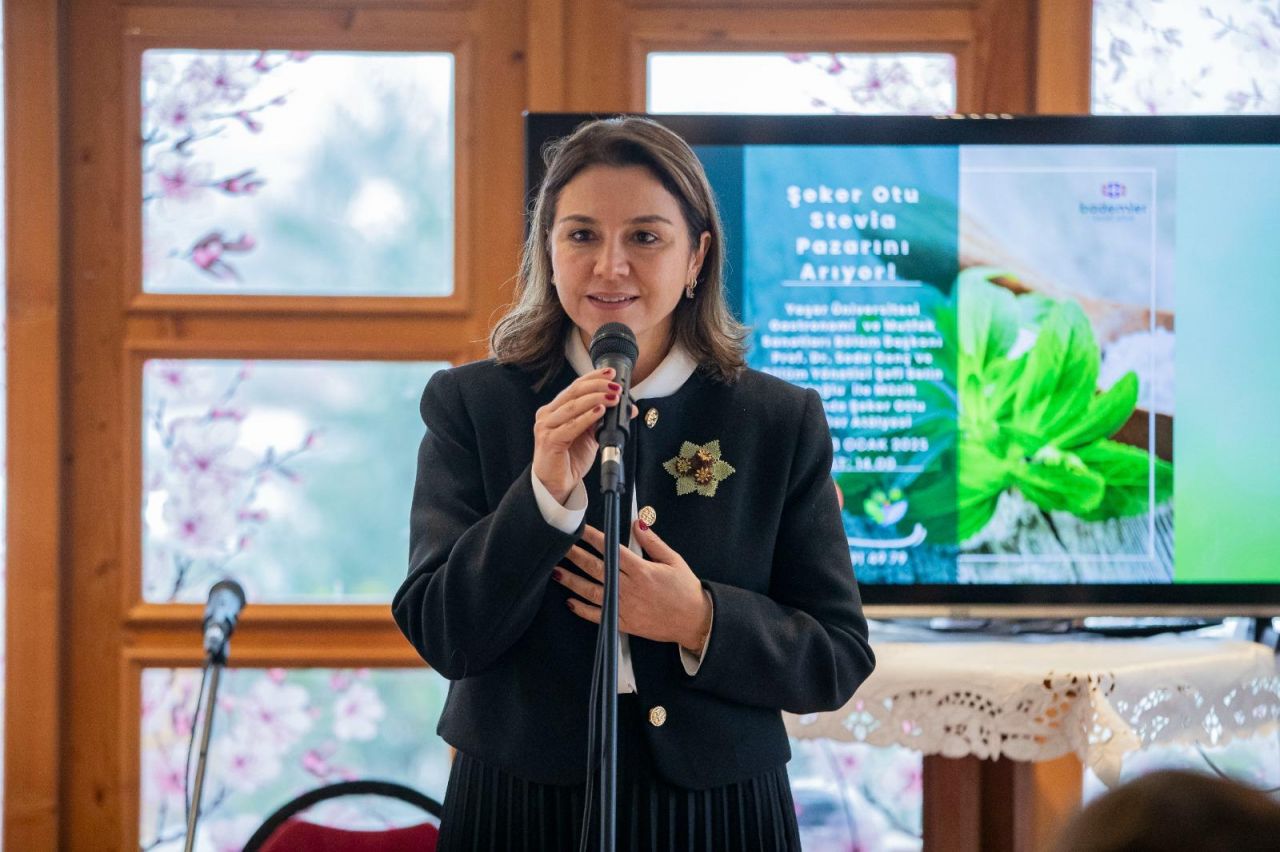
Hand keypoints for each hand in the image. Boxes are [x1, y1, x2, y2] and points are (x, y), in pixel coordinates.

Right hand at [532, 367, 623, 503]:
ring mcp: (546, 427)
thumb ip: (604, 420)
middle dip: (597, 386)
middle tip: (615, 386)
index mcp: (555, 409)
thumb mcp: (590, 435)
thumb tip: (628, 408)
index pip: (574, 387)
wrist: (556, 484)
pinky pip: (570, 426)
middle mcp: (547, 415)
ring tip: (613, 397)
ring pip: (572, 406)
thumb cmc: (569, 459)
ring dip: (595, 399)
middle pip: (573, 393)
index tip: (610, 373)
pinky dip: (587, 417)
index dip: (592, 378)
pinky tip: (600, 411)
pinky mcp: (549, 440)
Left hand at [555, 521, 712, 651]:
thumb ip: (652, 542)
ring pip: (592, 592)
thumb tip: (637, 522)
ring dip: (572, 581)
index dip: (594, 538)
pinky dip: (583, 610)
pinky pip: (598, 616)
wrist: (694, 621)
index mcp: (642, 570)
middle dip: (576, 556)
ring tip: (556, 571)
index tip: (581, 530)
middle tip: (561, 546)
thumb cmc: (685, 589)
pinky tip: (570, 602)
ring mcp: (624, 607)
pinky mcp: (623, 623)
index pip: (612, 550)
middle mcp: (629, 588)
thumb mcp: (673, 560)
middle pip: (596, 569)